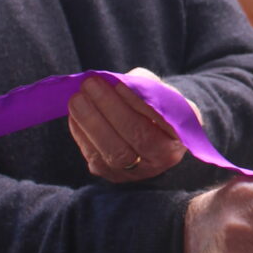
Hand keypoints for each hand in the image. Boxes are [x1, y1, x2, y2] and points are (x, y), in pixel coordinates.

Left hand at [68, 69, 192, 182]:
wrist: (154, 131)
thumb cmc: (159, 106)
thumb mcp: (164, 93)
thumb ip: (148, 86)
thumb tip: (124, 80)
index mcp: (178, 140)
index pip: (156, 125)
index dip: (136, 105)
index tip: (119, 83)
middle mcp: (158, 162)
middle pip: (133, 142)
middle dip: (108, 111)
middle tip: (90, 85)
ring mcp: (132, 172)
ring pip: (110, 153)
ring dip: (90, 122)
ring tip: (77, 97)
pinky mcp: (109, 172)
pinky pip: (93, 155)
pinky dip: (81, 132)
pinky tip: (74, 112)